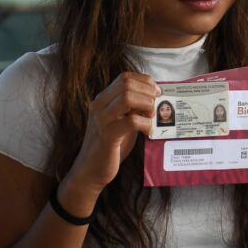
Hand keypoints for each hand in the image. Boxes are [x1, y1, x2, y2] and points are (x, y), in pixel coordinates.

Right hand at [65, 72, 158, 196]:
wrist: (90, 170)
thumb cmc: (111, 145)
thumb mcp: (122, 120)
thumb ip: (133, 108)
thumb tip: (155, 96)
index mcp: (103, 99)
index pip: (125, 77)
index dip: (145, 81)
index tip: (156, 92)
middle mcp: (99, 105)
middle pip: (127, 84)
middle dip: (148, 92)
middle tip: (155, 106)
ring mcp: (101, 120)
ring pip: (128, 97)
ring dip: (147, 105)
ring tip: (151, 117)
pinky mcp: (107, 135)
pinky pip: (132, 121)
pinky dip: (146, 124)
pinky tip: (148, 132)